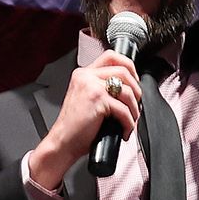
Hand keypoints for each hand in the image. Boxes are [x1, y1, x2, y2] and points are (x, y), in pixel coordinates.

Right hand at [29, 52, 142, 191]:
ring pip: (127, 90)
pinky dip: (129, 122)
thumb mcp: (87, 100)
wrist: (62, 143)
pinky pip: (124, 109)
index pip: (111, 56)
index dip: (129, 66)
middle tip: (135, 105)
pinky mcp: (97, 99)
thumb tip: (129, 89)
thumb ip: (102, 88)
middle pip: (123, 70)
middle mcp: (86, 76)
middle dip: (136, 90)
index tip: (135, 81)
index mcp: (84, 74)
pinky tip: (125, 130)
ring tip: (131, 121)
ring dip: (135, 109)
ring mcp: (91, 86)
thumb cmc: (75, 128)